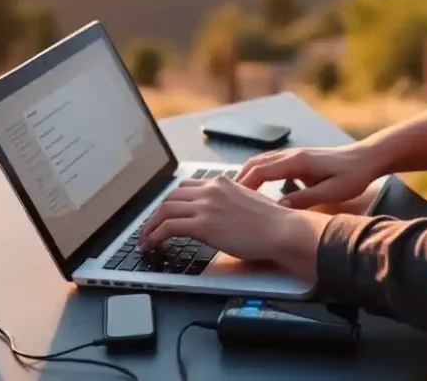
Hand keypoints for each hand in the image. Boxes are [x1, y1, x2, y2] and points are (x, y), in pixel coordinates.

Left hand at [137, 177, 329, 279]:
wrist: (281, 230)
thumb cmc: (271, 223)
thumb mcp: (245, 203)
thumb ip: (227, 204)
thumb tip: (216, 217)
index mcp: (221, 182)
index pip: (185, 187)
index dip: (170, 201)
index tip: (164, 213)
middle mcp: (210, 189)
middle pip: (171, 196)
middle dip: (156, 213)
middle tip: (149, 228)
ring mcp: (206, 205)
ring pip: (165, 209)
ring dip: (150, 226)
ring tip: (145, 240)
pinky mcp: (203, 224)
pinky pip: (168, 227)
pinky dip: (154, 236)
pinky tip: (151, 245)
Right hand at [236, 142, 383, 208]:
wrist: (367, 157)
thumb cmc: (353, 174)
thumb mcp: (331, 192)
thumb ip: (305, 199)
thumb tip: (280, 207)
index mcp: (298, 161)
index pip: (261, 171)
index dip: (245, 186)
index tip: (233, 201)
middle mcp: (292, 154)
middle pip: (256, 164)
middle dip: (239, 180)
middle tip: (226, 199)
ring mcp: (294, 154)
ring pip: (261, 162)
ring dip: (248, 176)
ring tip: (237, 195)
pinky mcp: (299, 158)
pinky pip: (271, 164)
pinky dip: (259, 174)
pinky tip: (259, 189)